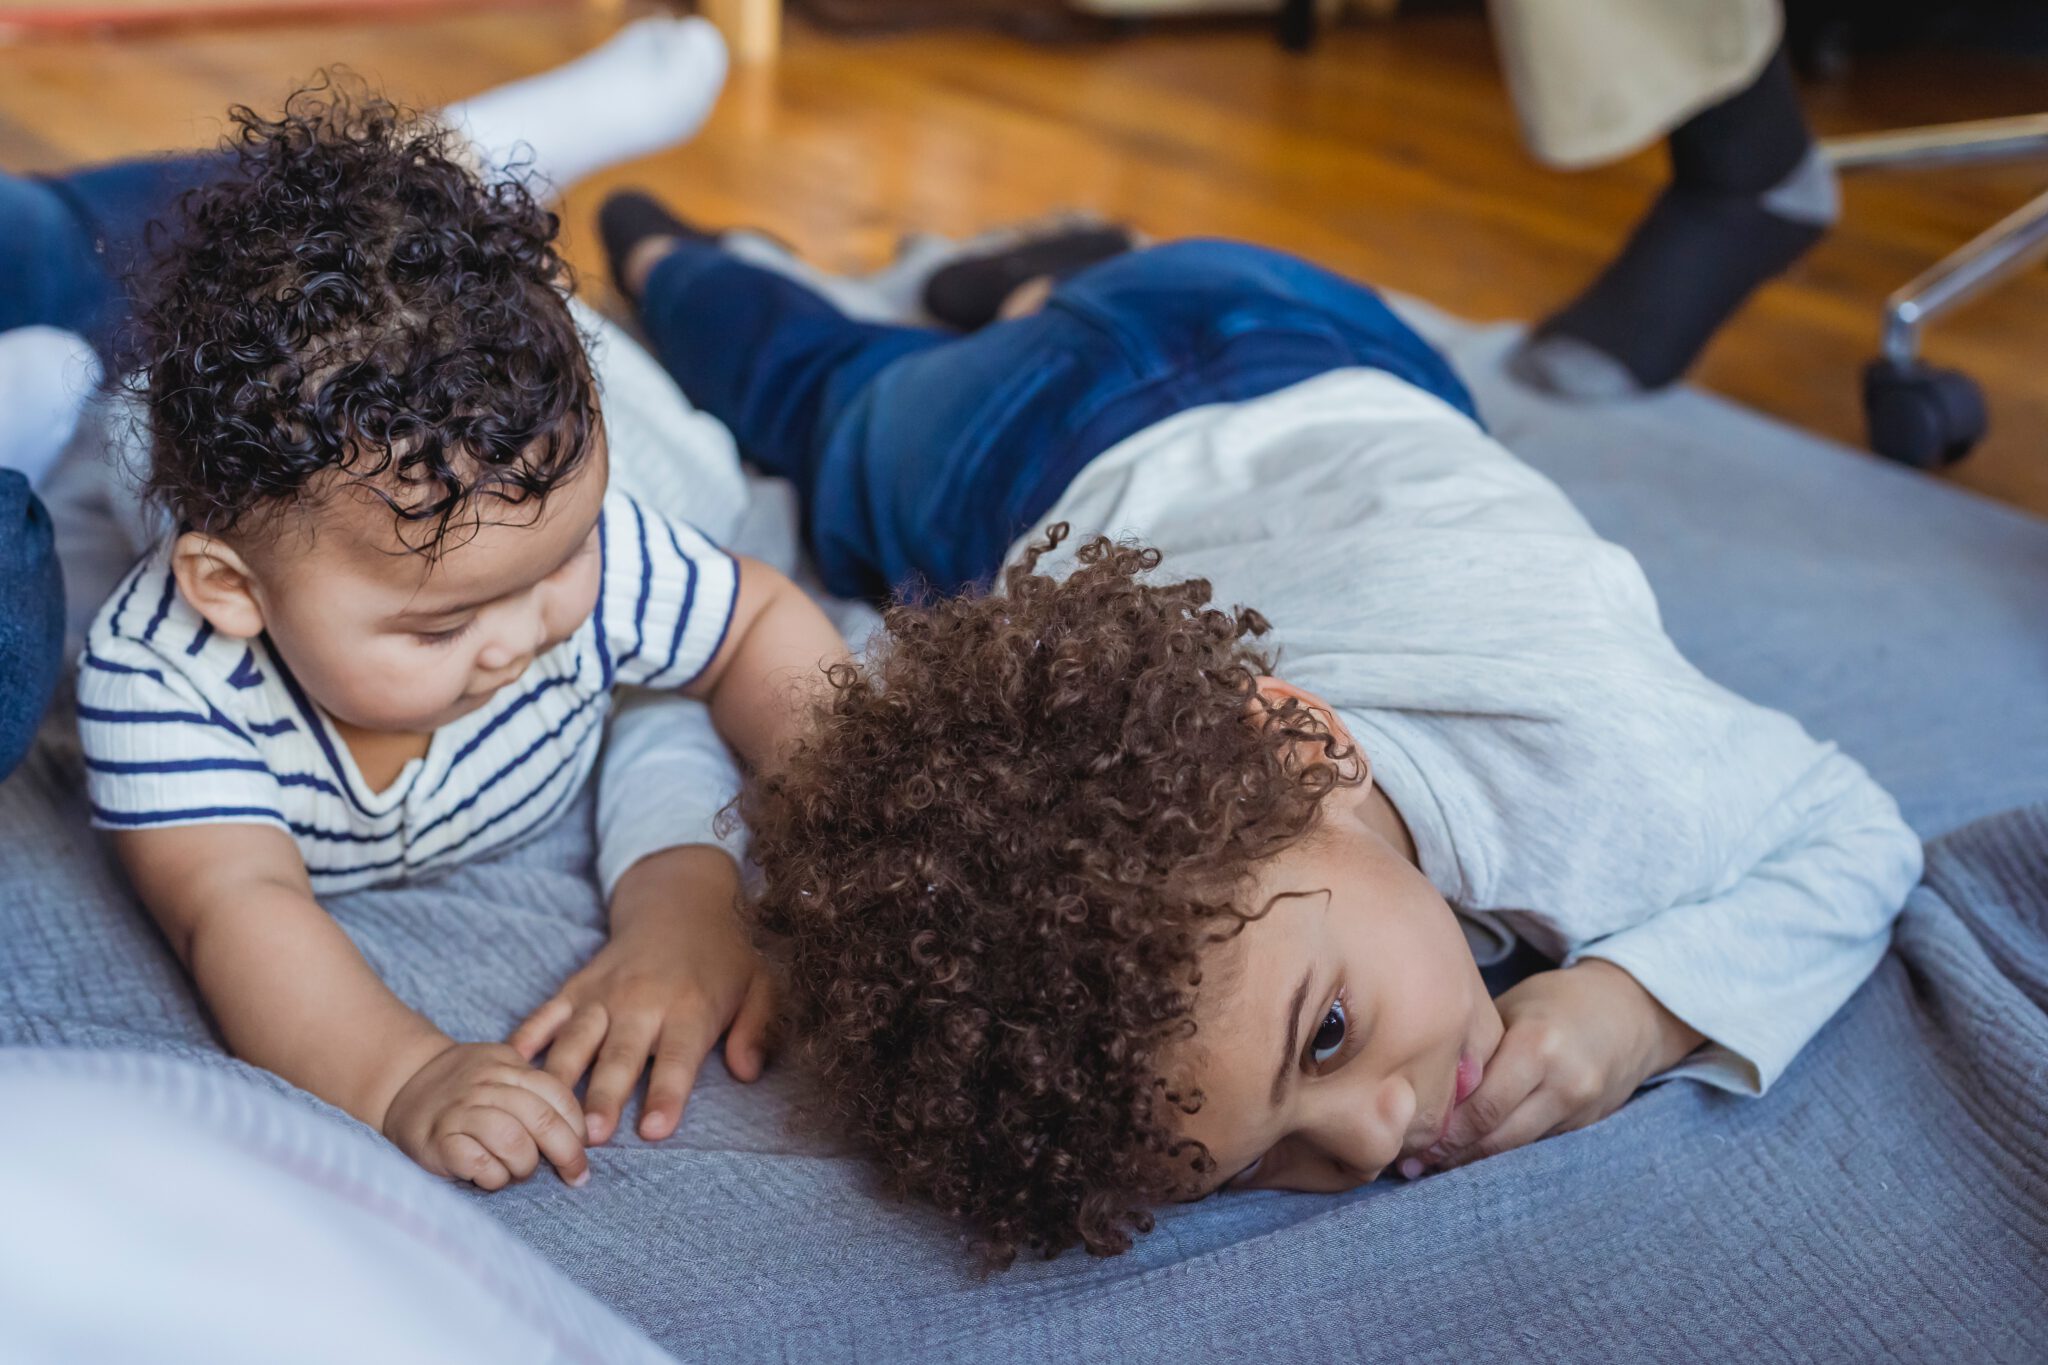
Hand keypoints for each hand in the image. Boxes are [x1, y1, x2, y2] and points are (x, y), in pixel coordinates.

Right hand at [381, 1041, 589, 1190]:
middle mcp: (485, 1085)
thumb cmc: (464, 1088)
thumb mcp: (500, 1072)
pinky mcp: (436, 1141)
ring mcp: (459, 1112)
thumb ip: (534, 1092)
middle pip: (541, 1119)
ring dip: (524, 1166)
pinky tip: (489, 1176)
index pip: (557, 1094)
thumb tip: (580, 1132)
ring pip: (513, 1141)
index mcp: (508, 1066)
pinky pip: (478, 1164)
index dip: (577, 1126)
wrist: (402, 1083)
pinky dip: (492, 1177)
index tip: (584, 1149)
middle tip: (574, 1175)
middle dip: (567, 1153)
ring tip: (517, 1171)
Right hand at [509, 845, 775, 1144]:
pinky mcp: (577, 987)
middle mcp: (642, 1001)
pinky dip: (525, 1040)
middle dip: (603, 1097)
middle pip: (619, 1056)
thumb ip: (756, 1029)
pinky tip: (508, 1068)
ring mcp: (604, 993)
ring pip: (576, 1040)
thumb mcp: (759, 985)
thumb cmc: (724, 956)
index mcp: (691, 1007)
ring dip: (561, 1079)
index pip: (678, 1059)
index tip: (653, 1132)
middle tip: (589, 1137)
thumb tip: (748, 1072)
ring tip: (543, 1115)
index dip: (666, 1095)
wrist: (680, 901)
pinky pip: (546, 1015)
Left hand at [1422, 960, 1703, 1170]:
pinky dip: (1501, 1153)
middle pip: (1498, 1136)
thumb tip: (1420, 1086)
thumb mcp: (1511, 1008)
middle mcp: (1564, 1083)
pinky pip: (1535, 1147)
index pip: (1483, 1106)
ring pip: (1515, 1150)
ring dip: (1472, 1161)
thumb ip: (1476, 1050)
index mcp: (1538, 1046)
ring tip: (1430, 1166)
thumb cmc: (1555, 1003)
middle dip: (1451, 1154)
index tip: (1408, 1138)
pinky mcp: (1587, 1127)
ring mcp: (1581, 1110)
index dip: (1443, 1130)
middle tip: (1408, 1163)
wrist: (1630, 1013)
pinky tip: (1470, 1156)